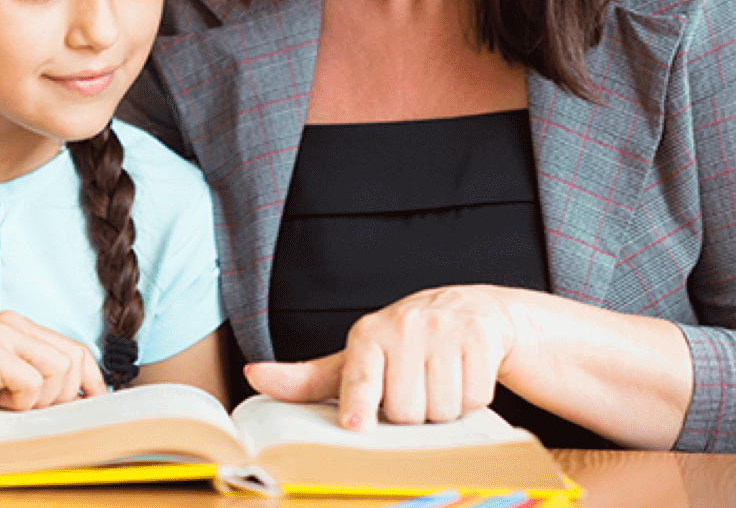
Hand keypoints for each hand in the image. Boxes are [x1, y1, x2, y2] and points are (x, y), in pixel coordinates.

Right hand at [0, 312, 107, 429]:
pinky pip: (31, 382)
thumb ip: (40, 379)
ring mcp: (3, 335)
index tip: (96, 403)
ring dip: (40, 399)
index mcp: (21, 328)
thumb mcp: (8, 381)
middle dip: (62, 395)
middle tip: (33, 409)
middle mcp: (14, 324)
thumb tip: (82, 398)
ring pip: (58, 369)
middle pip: (72, 359)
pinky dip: (21, 401)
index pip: (75, 348)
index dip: (92, 379)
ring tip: (12, 404)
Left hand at [245, 285, 520, 430]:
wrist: (468, 310)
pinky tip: (463, 375)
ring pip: (442, 410)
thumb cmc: (402, 345)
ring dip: (444, 409)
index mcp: (368, 335)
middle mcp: (404, 326)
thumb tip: (254, 375)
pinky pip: (475, 398)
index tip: (355, 425)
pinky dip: (472, 400)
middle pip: (407, 412)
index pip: (361, 377)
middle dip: (413, 414)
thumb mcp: (356, 358)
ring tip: (438, 380)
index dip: (359, 405)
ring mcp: (444, 328)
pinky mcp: (481, 336)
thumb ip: (308, 378)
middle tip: (414, 388)